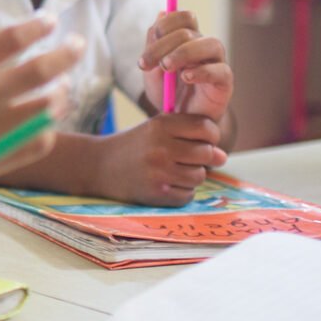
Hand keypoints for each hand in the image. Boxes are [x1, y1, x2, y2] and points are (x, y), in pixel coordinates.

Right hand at [0, 16, 77, 171]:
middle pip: (39, 70)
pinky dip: (48, 128)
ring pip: (47, 108)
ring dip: (61, 92)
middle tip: (77, 44)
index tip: (50, 20)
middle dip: (66, 53)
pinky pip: (40, 142)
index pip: (10, 39)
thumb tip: (9, 40)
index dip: (36, 26)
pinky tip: (45, 118)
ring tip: (63, 84)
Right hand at [95, 114, 226, 205]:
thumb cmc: (133, 146)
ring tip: (171, 171)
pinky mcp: (157, 193)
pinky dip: (181, 192)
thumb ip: (191, 137)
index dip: (210, 135)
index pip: (206, 128)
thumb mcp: (156, 129)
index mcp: (161, 125)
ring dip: (191, 176)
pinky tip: (165, 184)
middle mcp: (161, 147)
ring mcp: (159, 172)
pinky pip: (188, 195)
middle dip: (202, 157)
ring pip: (199, 176)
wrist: (97, 166)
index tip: (200, 140)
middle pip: (207, 153)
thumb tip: (223, 157)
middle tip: (185, 158)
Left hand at [140, 10, 233, 120]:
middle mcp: (204, 46)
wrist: (179, 122)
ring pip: (210, 44)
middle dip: (162, 45)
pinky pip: (220, 70)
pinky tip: (185, 78)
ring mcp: (217, 62)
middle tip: (146, 64)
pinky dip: (201, 72)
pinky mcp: (225, 82)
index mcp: (188, 39)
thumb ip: (154, 43)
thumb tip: (161, 14)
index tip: (148, 43)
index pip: (184, 17)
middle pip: (189, 31)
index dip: (165, 24)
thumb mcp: (152, 69)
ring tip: (166, 67)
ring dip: (184, 53)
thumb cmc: (168, 93)